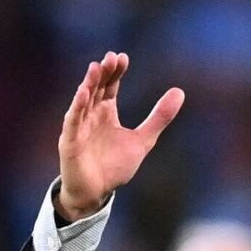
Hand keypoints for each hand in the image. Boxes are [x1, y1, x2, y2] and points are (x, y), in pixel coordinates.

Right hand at [56, 52, 183, 219]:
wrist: (97, 192)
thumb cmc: (115, 166)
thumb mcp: (143, 140)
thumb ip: (159, 117)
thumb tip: (180, 91)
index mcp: (106, 113)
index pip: (110, 87)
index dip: (115, 73)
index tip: (123, 57)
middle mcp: (91, 116)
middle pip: (97, 89)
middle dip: (103, 73)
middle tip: (111, 57)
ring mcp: (79, 127)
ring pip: (83, 101)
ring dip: (89, 84)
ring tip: (96, 68)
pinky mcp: (70, 142)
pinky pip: (73, 122)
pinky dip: (77, 108)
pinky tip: (83, 93)